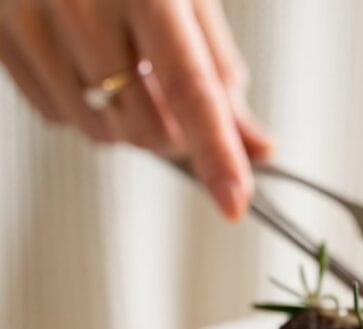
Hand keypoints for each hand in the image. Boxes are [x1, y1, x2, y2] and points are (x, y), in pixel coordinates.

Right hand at [0, 0, 272, 218]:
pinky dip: (83, 108)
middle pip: (149, 126)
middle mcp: (83, 3)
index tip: (234, 202)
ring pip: (101, 132)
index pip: (191, 87)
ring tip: (125, 69)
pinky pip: (57, 116)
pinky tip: (84, 62)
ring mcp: (30, 20)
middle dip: (174, 130)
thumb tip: (260, 148)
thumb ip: (220, 73)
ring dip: (127, 123)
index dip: (216, 152)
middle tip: (167, 93)